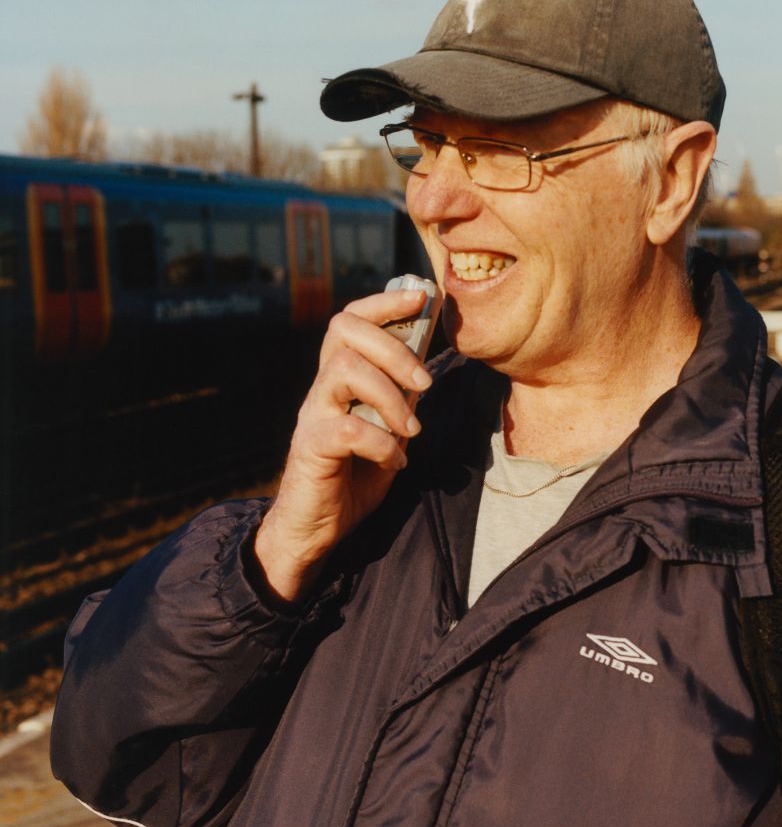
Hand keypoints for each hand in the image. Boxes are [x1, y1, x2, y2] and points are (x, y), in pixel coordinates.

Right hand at [253, 289, 432, 602]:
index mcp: (339, 378)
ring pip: (345, 370)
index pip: (350, 319)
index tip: (419, 297)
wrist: (316, 529)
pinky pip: (348, 428)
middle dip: (394, 347)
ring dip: (390, 396)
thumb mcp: (388, 429)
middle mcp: (321, 388)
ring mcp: (312, 415)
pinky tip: (393, 461)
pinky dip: (381, 443)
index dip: (382, 302)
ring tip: (411, 429)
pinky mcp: (310, 447)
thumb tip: (427, 364)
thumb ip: (401, 399)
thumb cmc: (354, 475)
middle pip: (344, 331)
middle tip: (425, 382)